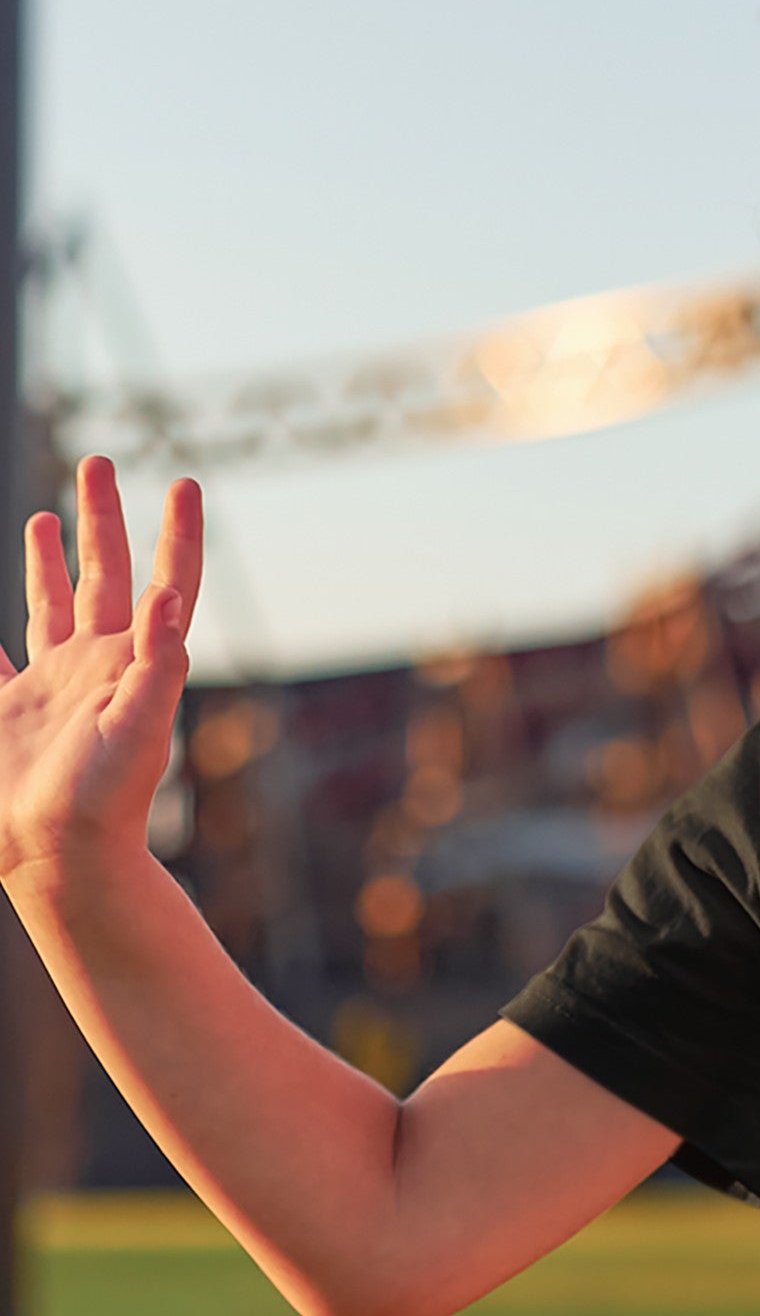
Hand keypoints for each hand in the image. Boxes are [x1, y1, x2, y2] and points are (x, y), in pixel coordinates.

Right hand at [0, 458, 202, 888]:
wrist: (59, 855)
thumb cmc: (108, 797)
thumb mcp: (142, 722)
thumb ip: (158, 660)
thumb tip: (166, 596)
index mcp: (134, 660)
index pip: (163, 581)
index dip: (177, 533)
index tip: (186, 481)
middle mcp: (96, 664)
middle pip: (102, 573)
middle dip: (101, 518)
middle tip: (97, 460)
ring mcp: (50, 685)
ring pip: (50, 603)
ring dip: (49, 560)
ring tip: (46, 517)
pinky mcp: (6, 711)